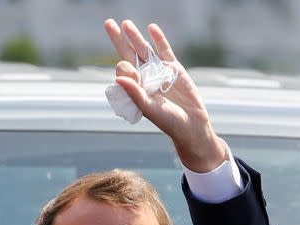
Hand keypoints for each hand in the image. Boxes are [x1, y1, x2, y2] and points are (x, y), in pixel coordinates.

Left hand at [104, 18, 225, 171]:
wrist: (191, 125)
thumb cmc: (168, 121)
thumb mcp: (149, 108)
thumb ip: (134, 93)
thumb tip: (118, 78)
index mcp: (135, 88)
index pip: (124, 71)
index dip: (124, 68)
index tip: (131, 73)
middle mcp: (144, 78)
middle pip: (129, 54)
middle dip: (119, 40)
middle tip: (108, 24)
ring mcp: (159, 71)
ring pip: (145, 50)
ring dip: (135, 37)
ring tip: (126, 24)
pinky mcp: (174, 68)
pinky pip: (164, 50)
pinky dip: (158, 39)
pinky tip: (151, 28)